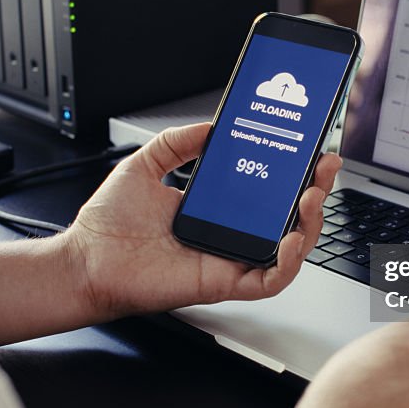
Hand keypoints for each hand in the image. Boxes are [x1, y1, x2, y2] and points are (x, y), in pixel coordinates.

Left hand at [64, 122, 342, 319]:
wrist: (84, 261)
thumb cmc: (109, 225)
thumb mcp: (144, 164)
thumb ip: (178, 141)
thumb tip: (210, 124)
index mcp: (216, 209)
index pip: (267, 192)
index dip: (293, 173)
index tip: (307, 149)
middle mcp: (228, 235)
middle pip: (288, 219)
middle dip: (315, 192)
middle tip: (323, 167)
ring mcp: (228, 259)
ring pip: (288, 250)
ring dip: (309, 224)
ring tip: (311, 196)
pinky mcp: (222, 283)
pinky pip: (268, 280)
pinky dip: (286, 263)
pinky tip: (289, 239)